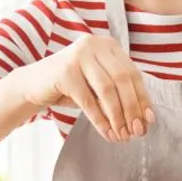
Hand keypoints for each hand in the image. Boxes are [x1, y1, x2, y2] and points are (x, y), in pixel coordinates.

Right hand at [9, 34, 154, 141]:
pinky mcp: (65, 71)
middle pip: (123, 80)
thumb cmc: (71, 87)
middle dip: (131, 109)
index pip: (133, 73)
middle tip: (135, 132)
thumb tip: (147, 120)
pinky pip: (88, 100)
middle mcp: (95, 44)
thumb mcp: (99, 87)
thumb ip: (120, 96)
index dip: (142, 99)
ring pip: (107, 90)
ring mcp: (79, 55)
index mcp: (108, 45)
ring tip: (121, 136)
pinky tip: (106, 132)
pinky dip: (99, 119)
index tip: (147, 122)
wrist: (34, 85)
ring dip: (117, 116)